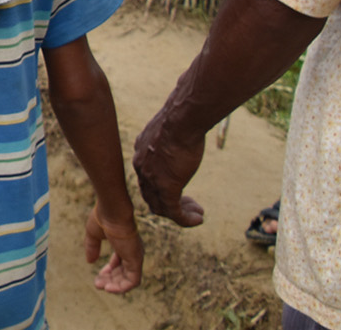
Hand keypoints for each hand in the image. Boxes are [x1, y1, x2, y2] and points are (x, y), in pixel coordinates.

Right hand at [84, 206, 142, 293]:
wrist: (113, 211)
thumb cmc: (103, 218)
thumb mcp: (93, 234)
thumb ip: (92, 247)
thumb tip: (90, 262)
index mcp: (124, 244)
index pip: (119, 262)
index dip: (108, 271)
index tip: (97, 276)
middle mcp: (132, 251)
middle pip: (123, 272)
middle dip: (110, 280)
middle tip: (97, 284)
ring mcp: (135, 256)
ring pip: (128, 279)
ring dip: (115, 286)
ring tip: (102, 287)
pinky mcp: (136, 260)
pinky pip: (133, 281)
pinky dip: (122, 287)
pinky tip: (109, 288)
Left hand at [132, 110, 206, 226]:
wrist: (181, 121)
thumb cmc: (181, 119)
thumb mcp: (171, 129)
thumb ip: (171, 137)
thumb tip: (182, 131)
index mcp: (141, 152)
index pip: (146, 177)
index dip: (162, 187)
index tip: (180, 188)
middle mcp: (142, 167)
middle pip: (151, 194)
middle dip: (170, 202)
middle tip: (190, 204)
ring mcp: (152, 179)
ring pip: (161, 207)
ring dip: (180, 213)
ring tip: (198, 214)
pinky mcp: (166, 188)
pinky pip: (174, 213)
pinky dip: (185, 219)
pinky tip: (198, 220)